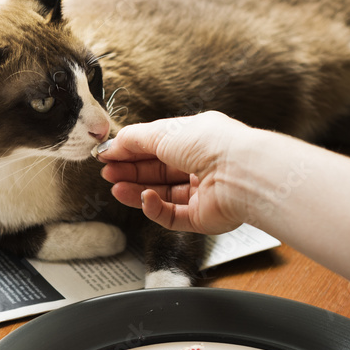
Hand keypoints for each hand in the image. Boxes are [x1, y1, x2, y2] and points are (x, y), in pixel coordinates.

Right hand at [98, 112, 251, 234]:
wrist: (242, 173)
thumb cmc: (212, 144)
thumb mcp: (164, 131)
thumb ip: (134, 139)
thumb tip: (112, 144)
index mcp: (196, 140)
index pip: (158, 146)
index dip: (131, 151)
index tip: (107, 154)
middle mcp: (201, 165)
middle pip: (158, 172)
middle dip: (131, 171)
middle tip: (108, 172)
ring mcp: (202, 193)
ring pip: (162, 195)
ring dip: (137, 190)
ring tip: (115, 188)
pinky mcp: (202, 218)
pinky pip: (172, 215)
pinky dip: (155, 208)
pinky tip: (144, 198)